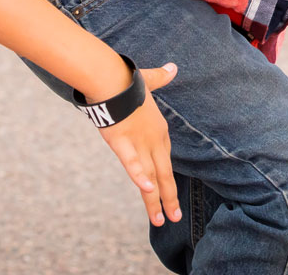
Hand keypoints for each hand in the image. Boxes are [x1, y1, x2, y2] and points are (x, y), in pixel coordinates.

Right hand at [97, 63, 182, 225]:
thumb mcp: (149, 81)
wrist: (113, 78)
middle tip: (175, 217)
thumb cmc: (128, 81)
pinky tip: (147, 190)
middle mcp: (153, 141)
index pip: (166, 160)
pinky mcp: (122, 144)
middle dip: (169, 198)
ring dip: (156, 201)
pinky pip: (132, 165)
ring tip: (161, 220)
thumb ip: (161, 77)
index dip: (168, 178)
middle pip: (164, 175)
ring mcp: (139, 144)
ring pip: (151, 178)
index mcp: (160, 131)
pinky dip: (140, 177)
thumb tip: (173, 67)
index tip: (171, 194)